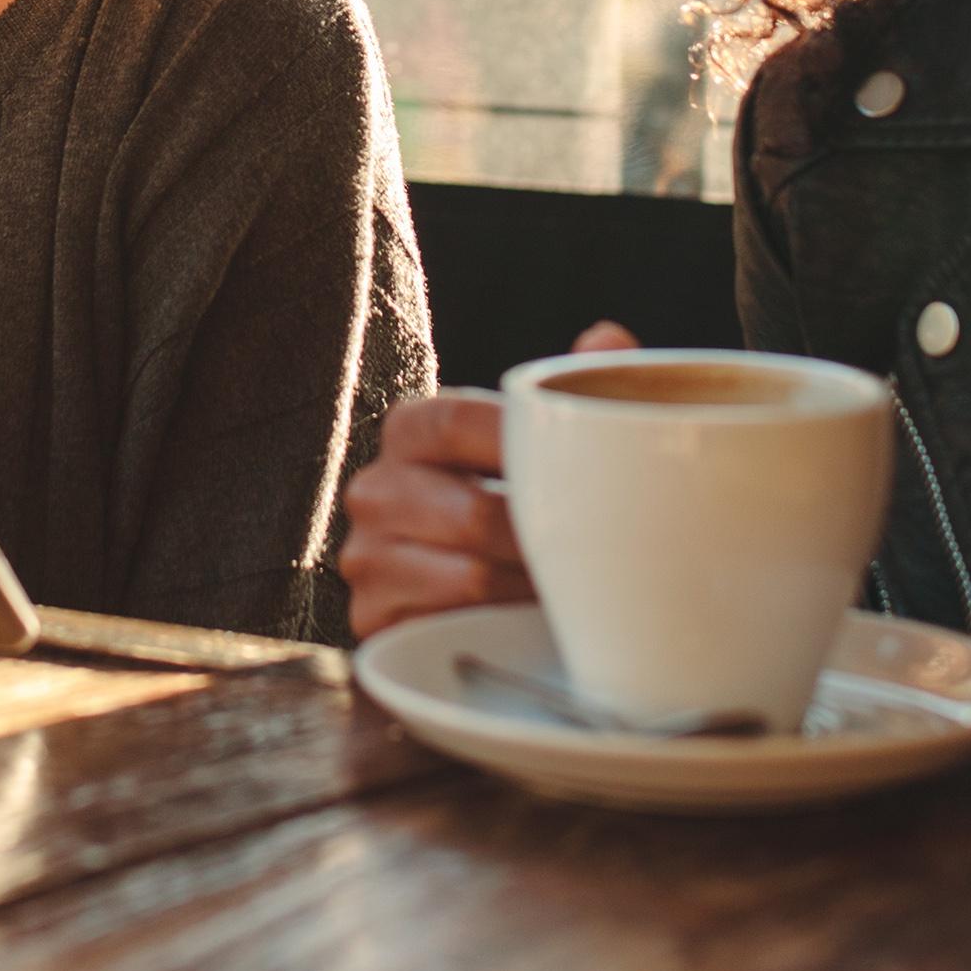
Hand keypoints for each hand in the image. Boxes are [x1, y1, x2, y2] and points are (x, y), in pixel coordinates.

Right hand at [339, 320, 634, 637]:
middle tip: (604, 552)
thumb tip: (605, 338)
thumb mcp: (547, 439)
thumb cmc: (524, 498)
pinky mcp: (370, 621)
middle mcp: (374, 489)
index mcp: (410, 428)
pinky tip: (533, 627)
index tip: (583, 473)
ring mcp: (365, 558)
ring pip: (467, 578)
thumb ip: (578, 385)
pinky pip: (447, 630)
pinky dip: (501, 632)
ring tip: (578, 591)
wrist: (478, 591)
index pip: (456, 421)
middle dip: (546, 539)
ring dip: (532, 590)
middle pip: (471, 513)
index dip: (520, 447)